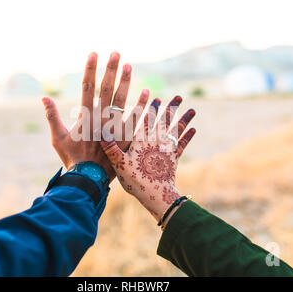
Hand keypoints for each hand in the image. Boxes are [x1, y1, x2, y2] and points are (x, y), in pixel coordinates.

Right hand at [42, 52, 148, 179]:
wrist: (88, 179)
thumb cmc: (71, 159)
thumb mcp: (58, 138)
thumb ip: (52, 116)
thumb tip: (43, 97)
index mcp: (84, 116)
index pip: (87, 87)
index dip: (90, 69)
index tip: (93, 53)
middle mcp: (100, 118)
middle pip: (106, 89)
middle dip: (110, 69)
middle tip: (115, 52)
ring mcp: (113, 127)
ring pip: (121, 100)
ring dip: (125, 81)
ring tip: (129, 65)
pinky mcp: (124, 137)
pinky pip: (135, 118)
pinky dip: (141, 105)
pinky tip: (147, 92)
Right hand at [99, 96, 195, 222]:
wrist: (156, 194)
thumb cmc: (135, 179)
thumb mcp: (118, 163)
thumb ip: (110, 146)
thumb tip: (99, 130)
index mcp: (142, 140)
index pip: (147, 120)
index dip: (152, 107)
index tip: (157, 97)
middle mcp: (156, 141)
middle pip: (165, 121)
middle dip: (171, 108)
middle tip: (178, 96)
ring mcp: (167, 149)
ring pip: (176, 130)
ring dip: (184, 119)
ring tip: (192, 110)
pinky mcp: (174, 159)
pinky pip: (182, 144)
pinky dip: (187, 136)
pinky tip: (193, 129)